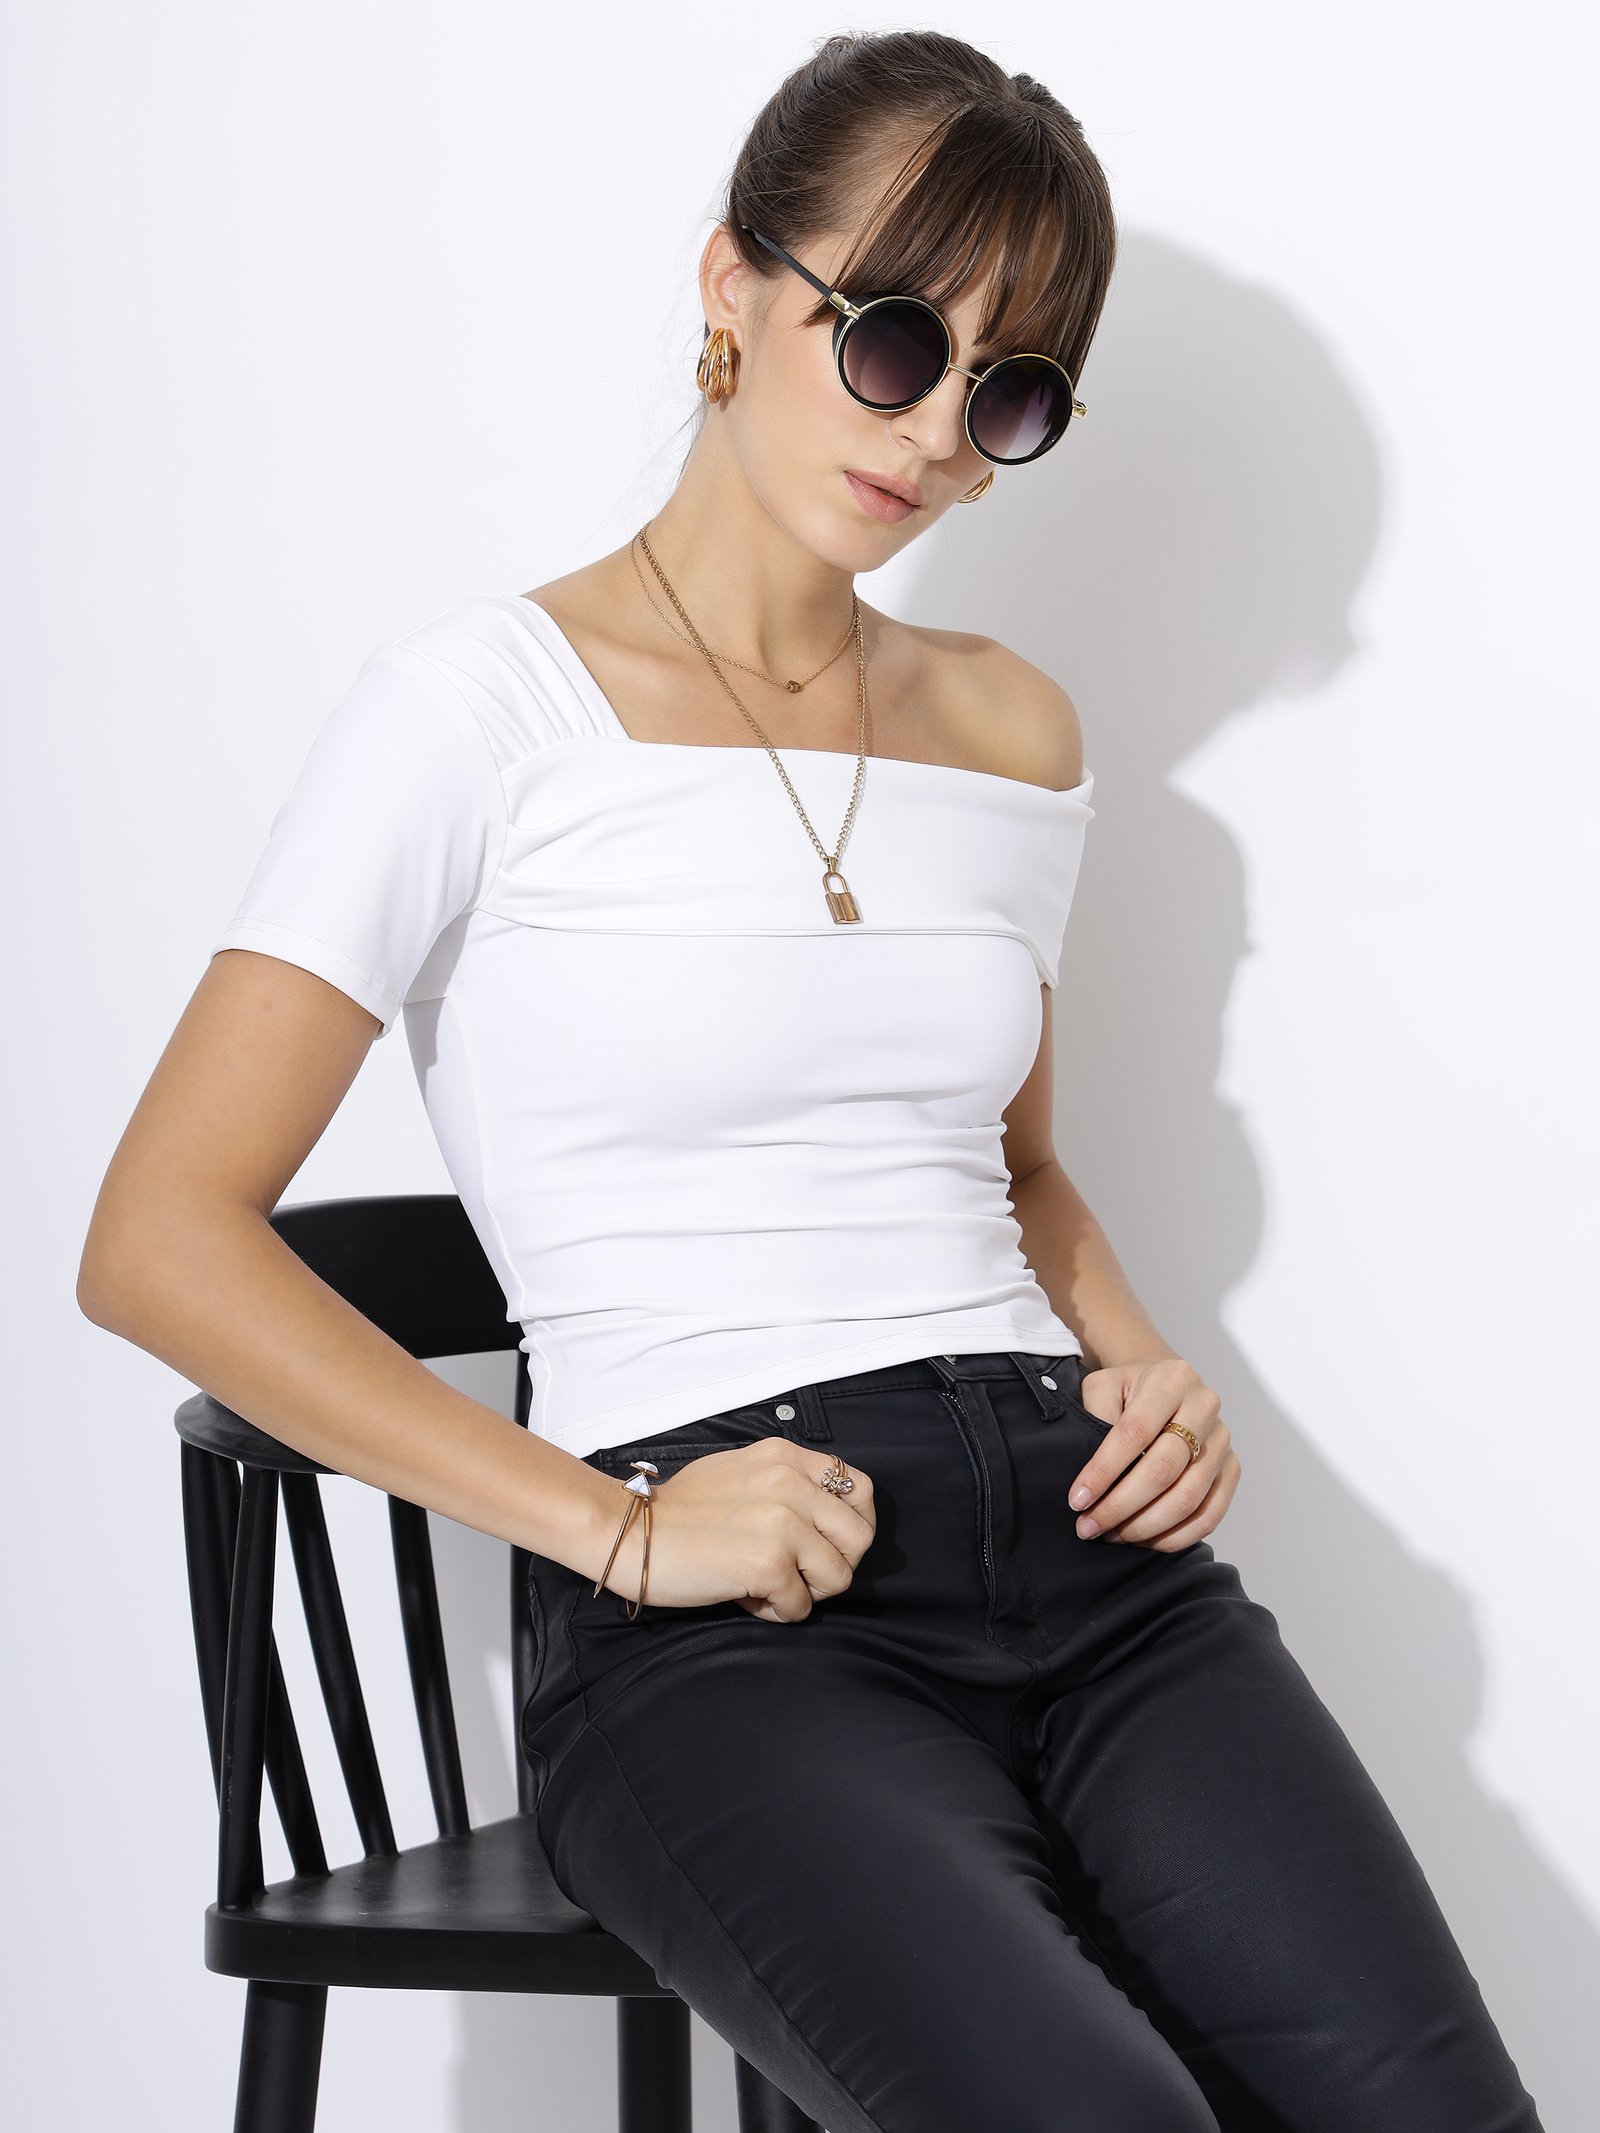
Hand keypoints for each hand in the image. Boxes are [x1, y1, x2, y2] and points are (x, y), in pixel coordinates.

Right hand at [599, 1438, 876, 1622]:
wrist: (632, 1533)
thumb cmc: (680, 1511)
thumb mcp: (742, 1471)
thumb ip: (786, 1484)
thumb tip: (825, 1517)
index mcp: (786, 1458)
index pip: (861, 1488)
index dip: (852, 1524)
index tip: (826, 1543)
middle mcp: (791, 1483)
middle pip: (861, 1537)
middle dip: (835, 1564)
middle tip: (797, 1573)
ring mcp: (782, 1523)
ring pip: (840, 1576)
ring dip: (806, 1592)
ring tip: (766, 1585)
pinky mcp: (768, 1564)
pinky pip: (801, 1607)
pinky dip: (776, 1611)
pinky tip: (744, 1596)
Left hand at [1067, 1356, 1237, 1550]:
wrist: (1166, 1385)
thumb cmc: (1131, 1389)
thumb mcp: (1104, 1386)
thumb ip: (1095, 1417)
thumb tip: (1090, 1474)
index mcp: (1171, 1380)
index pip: (1134, 1433)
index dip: (1103, 1471)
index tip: (1077, 1500)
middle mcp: (1204, 1408)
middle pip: (1163, 1470)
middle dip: (1120, 1506)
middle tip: (1090, 1526)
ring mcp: (1222, 1442)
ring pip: (1187, 1499)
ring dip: (1145, 1526)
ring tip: (1112, 1534)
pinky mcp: (1231, 1470)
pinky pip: (1209, 1515)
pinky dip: (1175, 1536)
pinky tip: (1144, 1540)